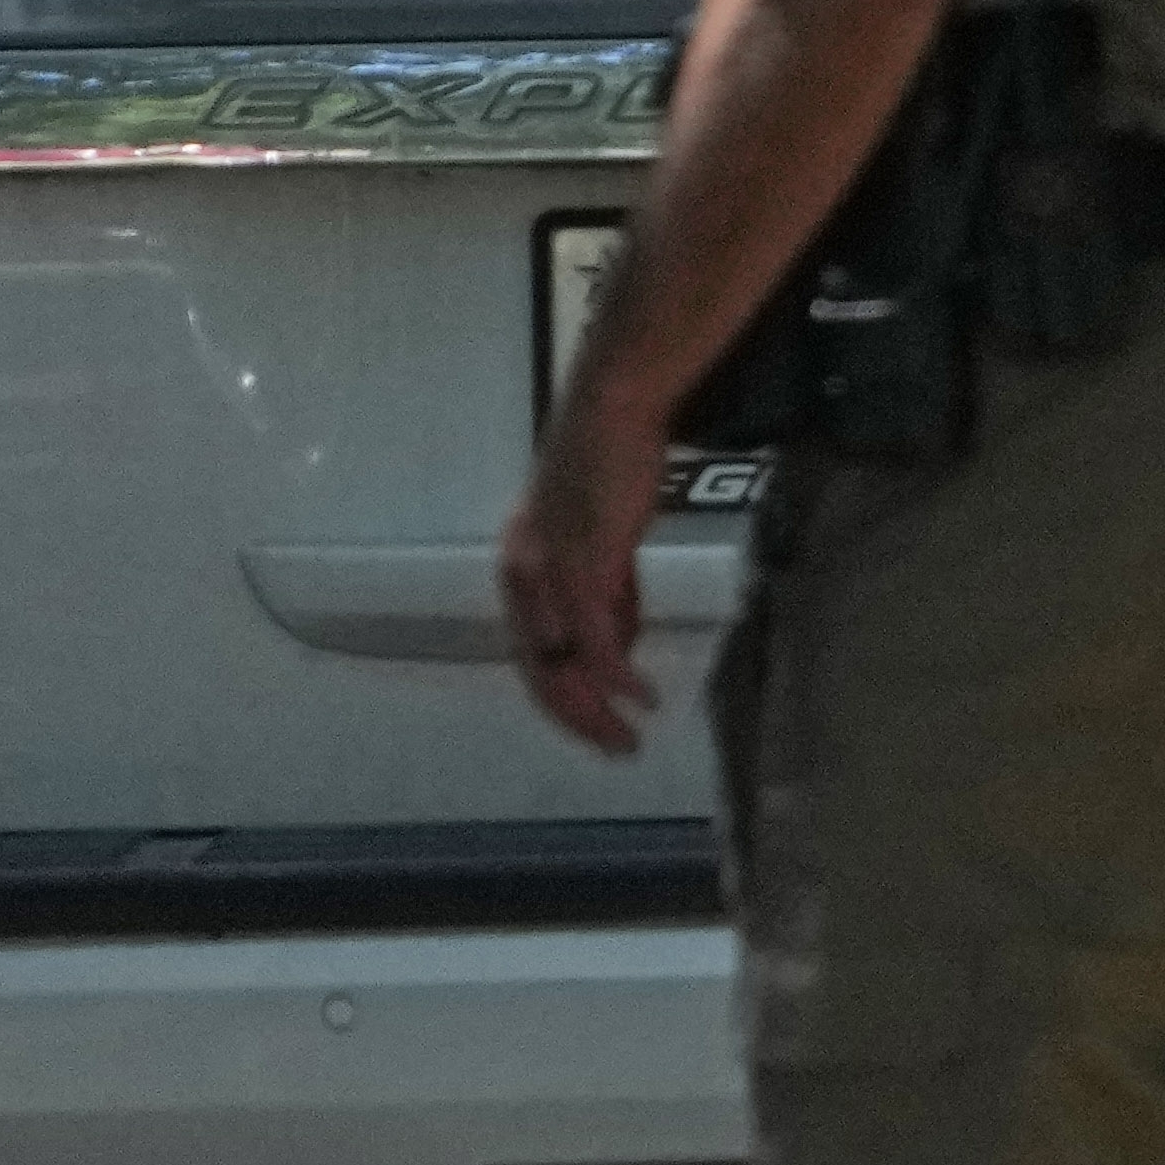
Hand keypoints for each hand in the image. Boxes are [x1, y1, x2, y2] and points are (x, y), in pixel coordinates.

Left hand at [497, 381, 672, 754]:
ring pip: (564, 664)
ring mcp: (550, 575)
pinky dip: (616, 676)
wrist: (612, 414)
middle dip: (579, 720)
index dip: (566, 703)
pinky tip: (642, 697)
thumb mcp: (603, 544)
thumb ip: (609, 599)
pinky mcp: (582, 565)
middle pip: (542, 672)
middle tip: (618, 751)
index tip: (602, 731)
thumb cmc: (610, 467)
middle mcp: (523, 580)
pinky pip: (596, 638)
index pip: (535, 656)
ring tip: (629, 739)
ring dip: (596, 711)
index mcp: (521, 575)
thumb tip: (619, 652)